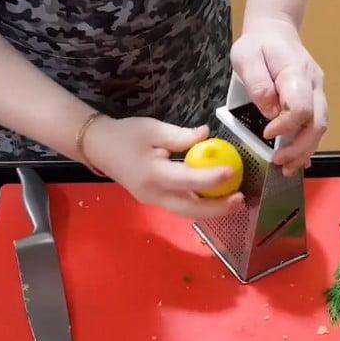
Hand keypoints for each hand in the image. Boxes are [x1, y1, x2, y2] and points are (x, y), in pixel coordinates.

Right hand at [84, 116, 244, 218]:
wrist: (99, 148)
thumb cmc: (125, 135)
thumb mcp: (153, 129)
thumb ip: (181, 136)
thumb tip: (206, 135)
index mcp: (152, 174)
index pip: (187, 180)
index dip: (211, 178)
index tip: (232, 171)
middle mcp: (153, 194)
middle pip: (190, 209)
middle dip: (217, 208)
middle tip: (240, 199)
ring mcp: (153, 200)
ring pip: (187, 211)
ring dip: (211, 209)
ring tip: (234, 200)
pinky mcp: (155, 200)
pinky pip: (181, 206)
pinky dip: (200, 203)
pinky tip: (215, 196)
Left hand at [231, 18, 327, 175]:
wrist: (275, 33)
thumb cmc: (258, 45)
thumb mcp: (247, 56)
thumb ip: (257, 82)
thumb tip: (269, 111)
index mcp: (297, 73)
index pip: (302, 107)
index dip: (286, 126)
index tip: (266, 133)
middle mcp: (314, 86)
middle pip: (317, 123)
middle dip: (299, 148)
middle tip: (277, 163)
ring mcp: (317, 94)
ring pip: (320, 129)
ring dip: (304, 152)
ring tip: (285, 169)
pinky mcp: (313, 102)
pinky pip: (314, 127)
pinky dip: (306, 147)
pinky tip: (295, 163)